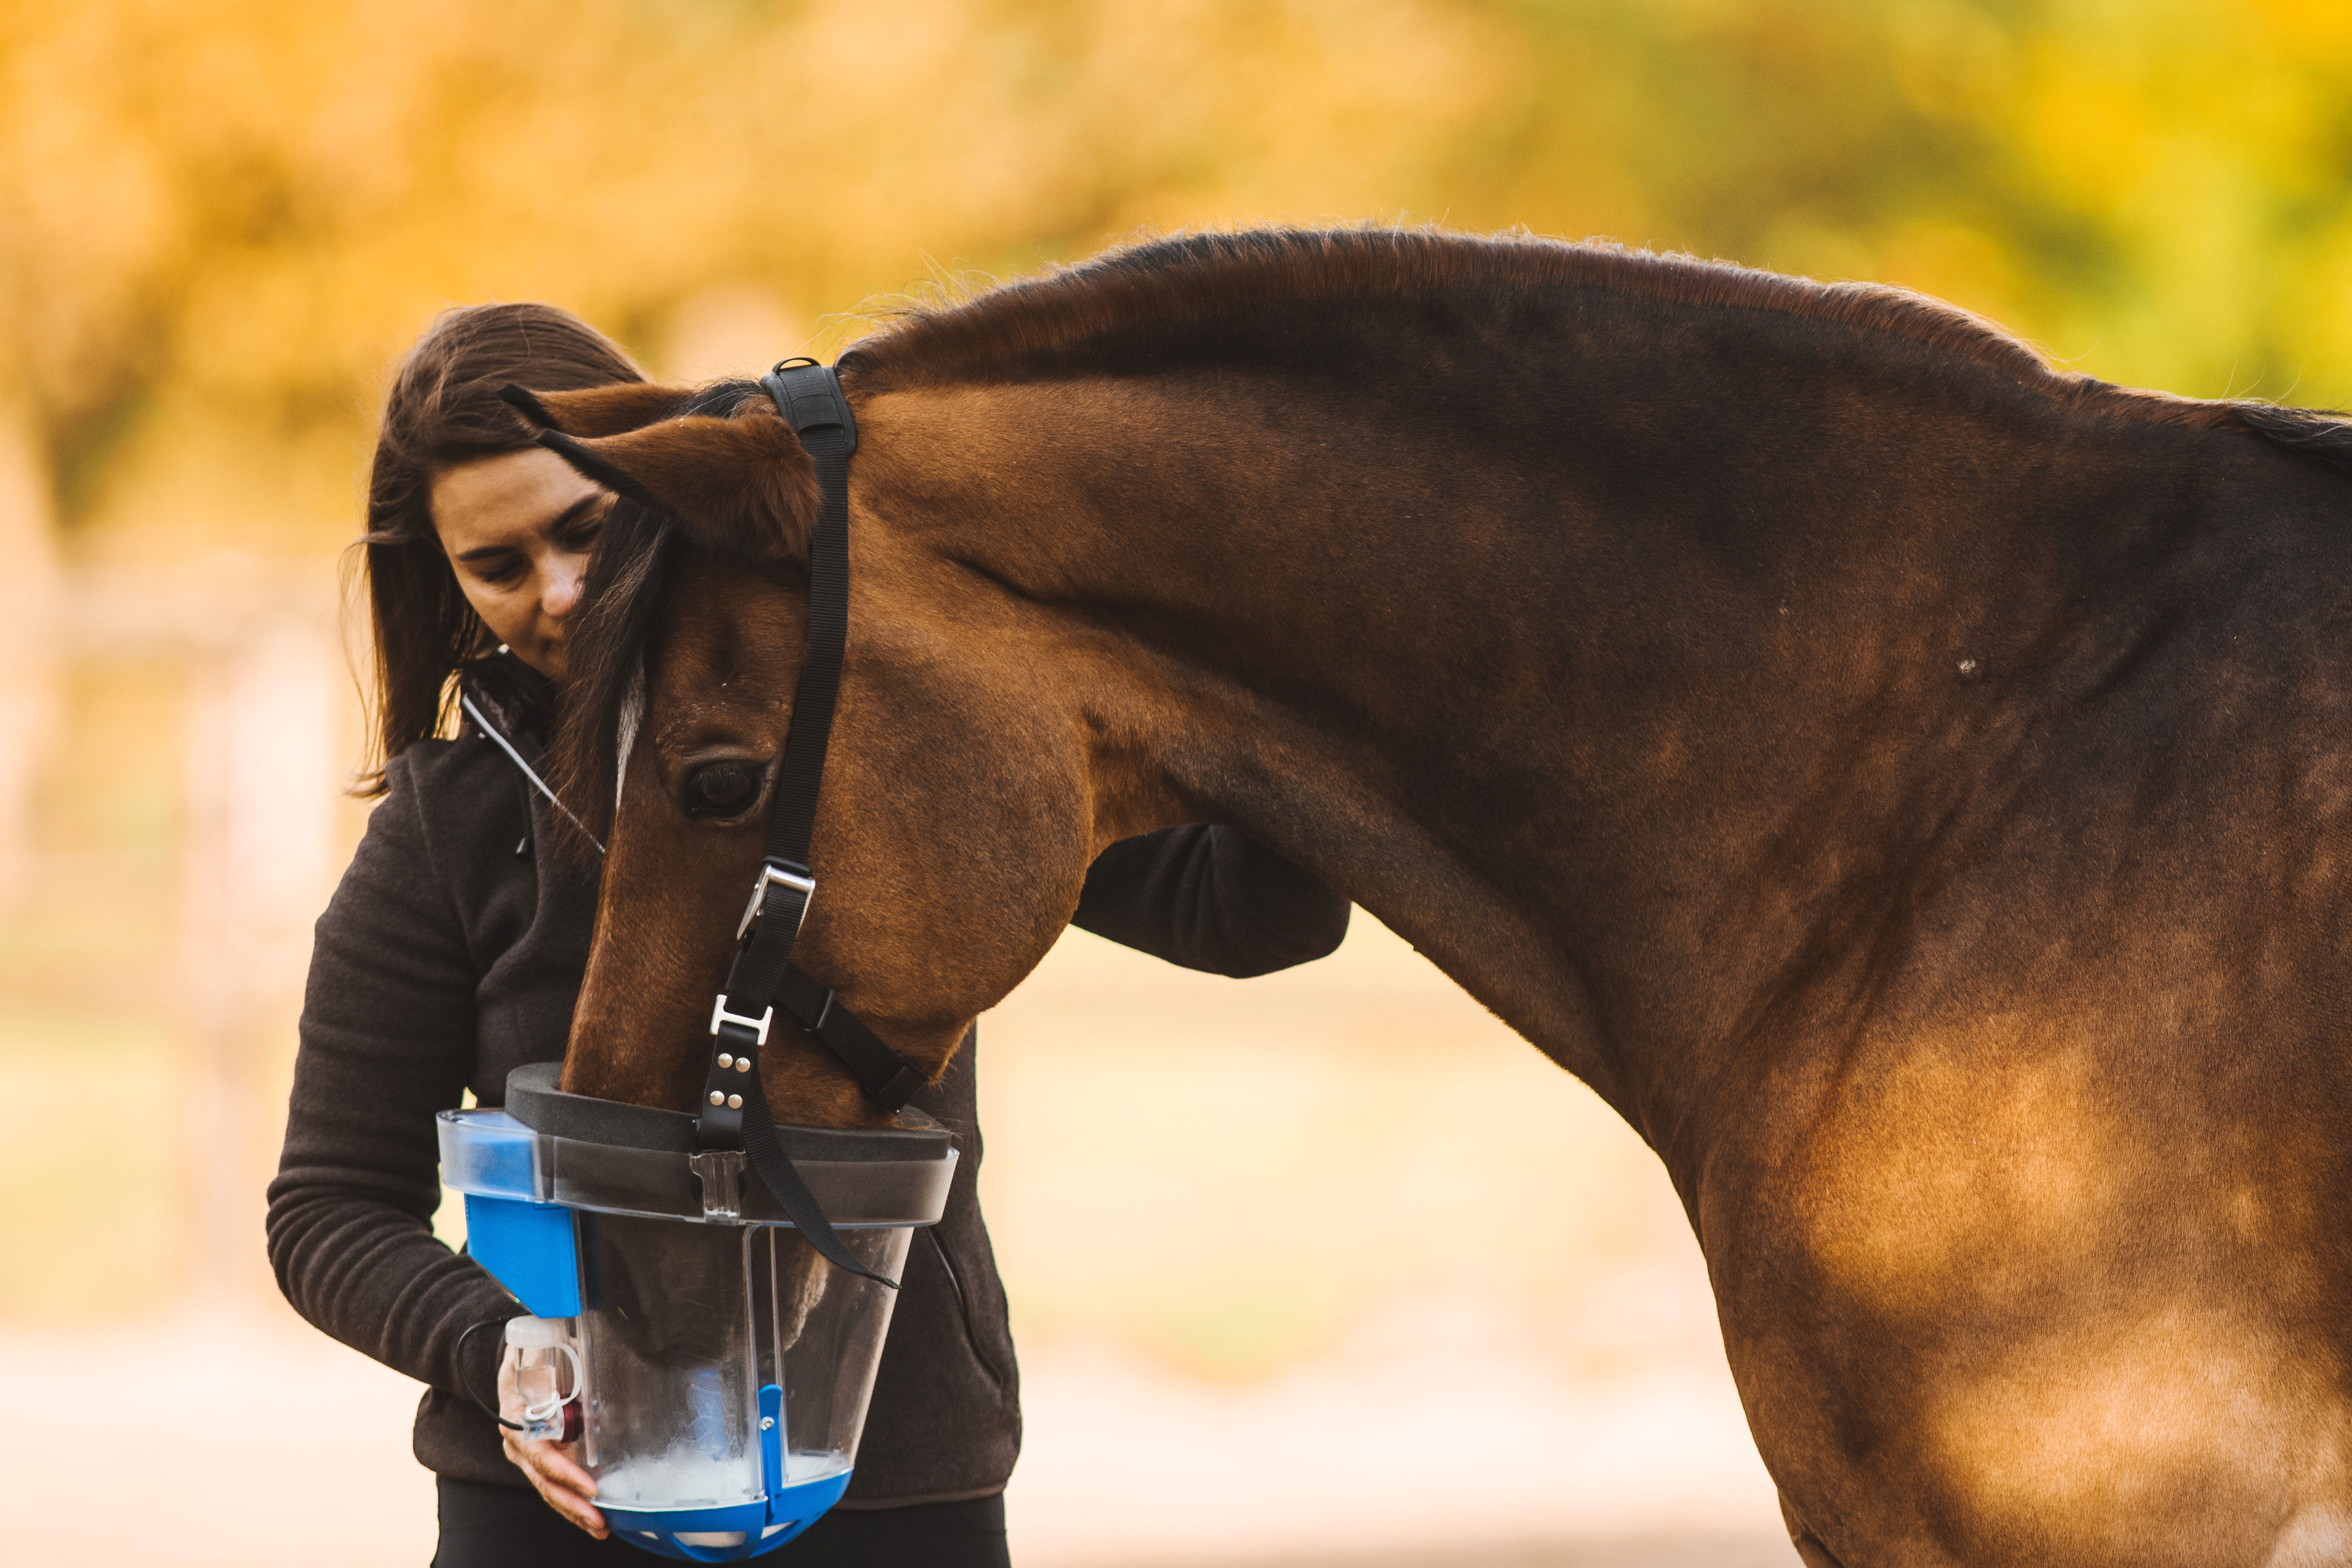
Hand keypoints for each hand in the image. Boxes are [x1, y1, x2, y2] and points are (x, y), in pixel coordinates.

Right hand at [498, 1344, 606, 1537]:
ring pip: (549, 1490)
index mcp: (517, 1418)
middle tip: (598, 1518)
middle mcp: (520, 1443)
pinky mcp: (543, 1460)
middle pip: (544, 1481)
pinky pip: (555, 1487)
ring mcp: (529, 1455)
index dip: (562, 1470)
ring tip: (600, 1528)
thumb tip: (573, 1334)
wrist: (514, 1358)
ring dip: (574, 1512)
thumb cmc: (529, 1352)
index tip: (587, 1484)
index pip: (538, 1453)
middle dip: (571, 1503)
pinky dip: (573, 1506)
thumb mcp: (533, 1348)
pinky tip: (594, 1521)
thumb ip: (547, 1349)